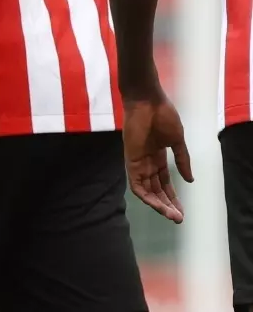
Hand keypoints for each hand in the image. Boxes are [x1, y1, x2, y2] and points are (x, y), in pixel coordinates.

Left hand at [123, 92, 192, 222]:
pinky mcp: (130, 159)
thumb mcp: (177, 141)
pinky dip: (145, 195)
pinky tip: (156, 204)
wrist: (148, 102)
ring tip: (171, 215)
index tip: (182, 211)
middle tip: (178, 218)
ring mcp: (137, 161)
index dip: (173, 197)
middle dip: (167, 204)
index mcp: (157, 157)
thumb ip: (182, 160)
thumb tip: (190, 180)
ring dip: (158, 204)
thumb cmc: (163, 116)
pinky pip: (135, 183)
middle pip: (155, 189)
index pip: (164, 182)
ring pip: (146, 190)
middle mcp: (146, 162)